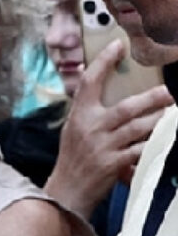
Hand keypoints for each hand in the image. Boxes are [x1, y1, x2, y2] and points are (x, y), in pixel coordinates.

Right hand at [45, 41, 169, 216]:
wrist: (68, 190)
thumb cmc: (72, 157)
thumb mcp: (72, 128)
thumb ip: (85, 106)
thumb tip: (88, 75)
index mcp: (79, 115)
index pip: (89, 82)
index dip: (103, 62)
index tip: (118, 46)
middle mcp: (91, 128)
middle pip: (126, 108)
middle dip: (151, 99)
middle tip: (168, 91)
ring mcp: (104, 147)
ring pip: (139, 129)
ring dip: (159, 120)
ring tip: (172, 112)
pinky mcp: (115, 164)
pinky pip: (141, 150)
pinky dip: (155, 145)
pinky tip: (165, 139)